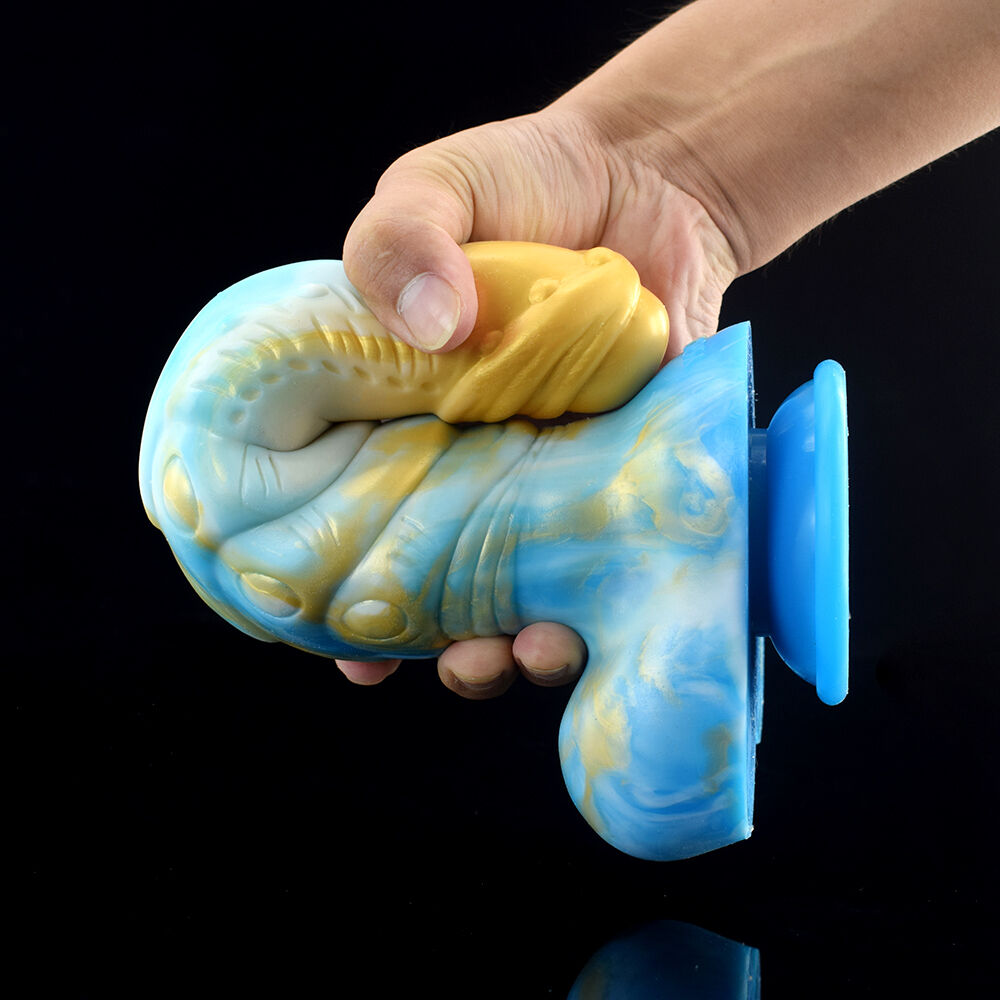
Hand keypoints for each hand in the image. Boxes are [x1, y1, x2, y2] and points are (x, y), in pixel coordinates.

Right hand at [338, 105, 738, 696]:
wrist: (649, 183)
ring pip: (527, 591)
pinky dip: (607, 602)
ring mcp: (552, 479)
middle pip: (438, 579)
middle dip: (432, 641)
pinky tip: (596, 619)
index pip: (348, 518)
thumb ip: (403, 241)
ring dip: (519, 645)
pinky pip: (618, 561)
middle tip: (440, 659)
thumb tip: (433, 328)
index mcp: (401, 418)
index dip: (330, 585)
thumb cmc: (522, 184)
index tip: (322, 636)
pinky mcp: (632, 475)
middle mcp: (471, 465)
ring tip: (522, 653)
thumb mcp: (437, 189)